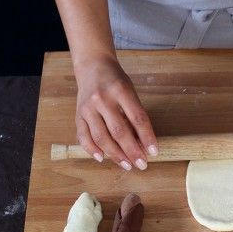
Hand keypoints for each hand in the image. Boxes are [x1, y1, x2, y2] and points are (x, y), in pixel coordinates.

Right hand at [74, 55, 157, 169]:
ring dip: (115, 155)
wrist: (92, 66)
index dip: (147, 137)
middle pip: (119, 131)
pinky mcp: (78, 115)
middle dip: (132, 151)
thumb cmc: (116, 81)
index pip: (138, 118)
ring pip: (101, 137)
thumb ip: (135, 114)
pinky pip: (83, 136)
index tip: (154, 152)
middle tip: (142, 165)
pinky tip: (102, 158)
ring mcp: (88, 108)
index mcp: (121, 91)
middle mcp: (102, 99)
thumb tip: (143, 143)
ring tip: (127, 165)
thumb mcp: (130, 92)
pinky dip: (92, 150)